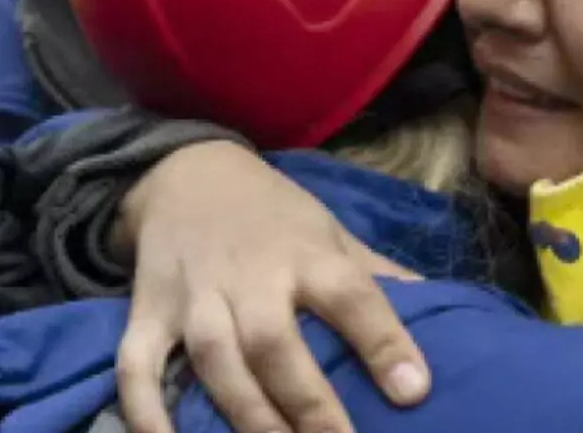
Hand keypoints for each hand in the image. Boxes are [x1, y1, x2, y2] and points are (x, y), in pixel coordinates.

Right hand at [115, 141, 430, 432]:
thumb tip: (446, 310)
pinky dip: (146, 413)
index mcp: (308, 253)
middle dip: (308, 402)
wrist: (187, 174)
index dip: (384, 343)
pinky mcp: (146, 314)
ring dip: (247, 416)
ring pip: (215, 362)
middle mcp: (250, 276)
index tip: (413, 391)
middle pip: (274, 343)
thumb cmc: (275, 217)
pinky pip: (136, 369)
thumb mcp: (332, 231)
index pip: (352, 297)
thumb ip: (380, 277)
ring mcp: (194, 297)